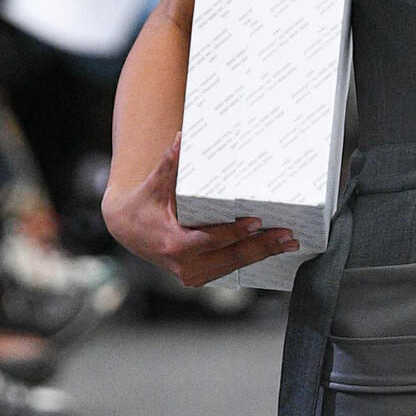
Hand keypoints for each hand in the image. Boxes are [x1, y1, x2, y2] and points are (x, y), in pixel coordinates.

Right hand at [102, 137, 297, 285]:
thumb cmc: (142, 205)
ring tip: (288, 244)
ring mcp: (193, 275)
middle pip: (231, 257)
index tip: (257, 222)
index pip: (212, 239)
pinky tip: (272, 251)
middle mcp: (185, 266)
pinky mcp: (198, 277)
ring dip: (263, 255)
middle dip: (262, 247)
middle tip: (287, 236)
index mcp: (175, 244)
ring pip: (234, 267)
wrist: (126, 230)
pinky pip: (229, 270)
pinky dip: (250, 260)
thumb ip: (170, 164)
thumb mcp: (154, 185)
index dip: (235, 232)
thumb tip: (181, 138)